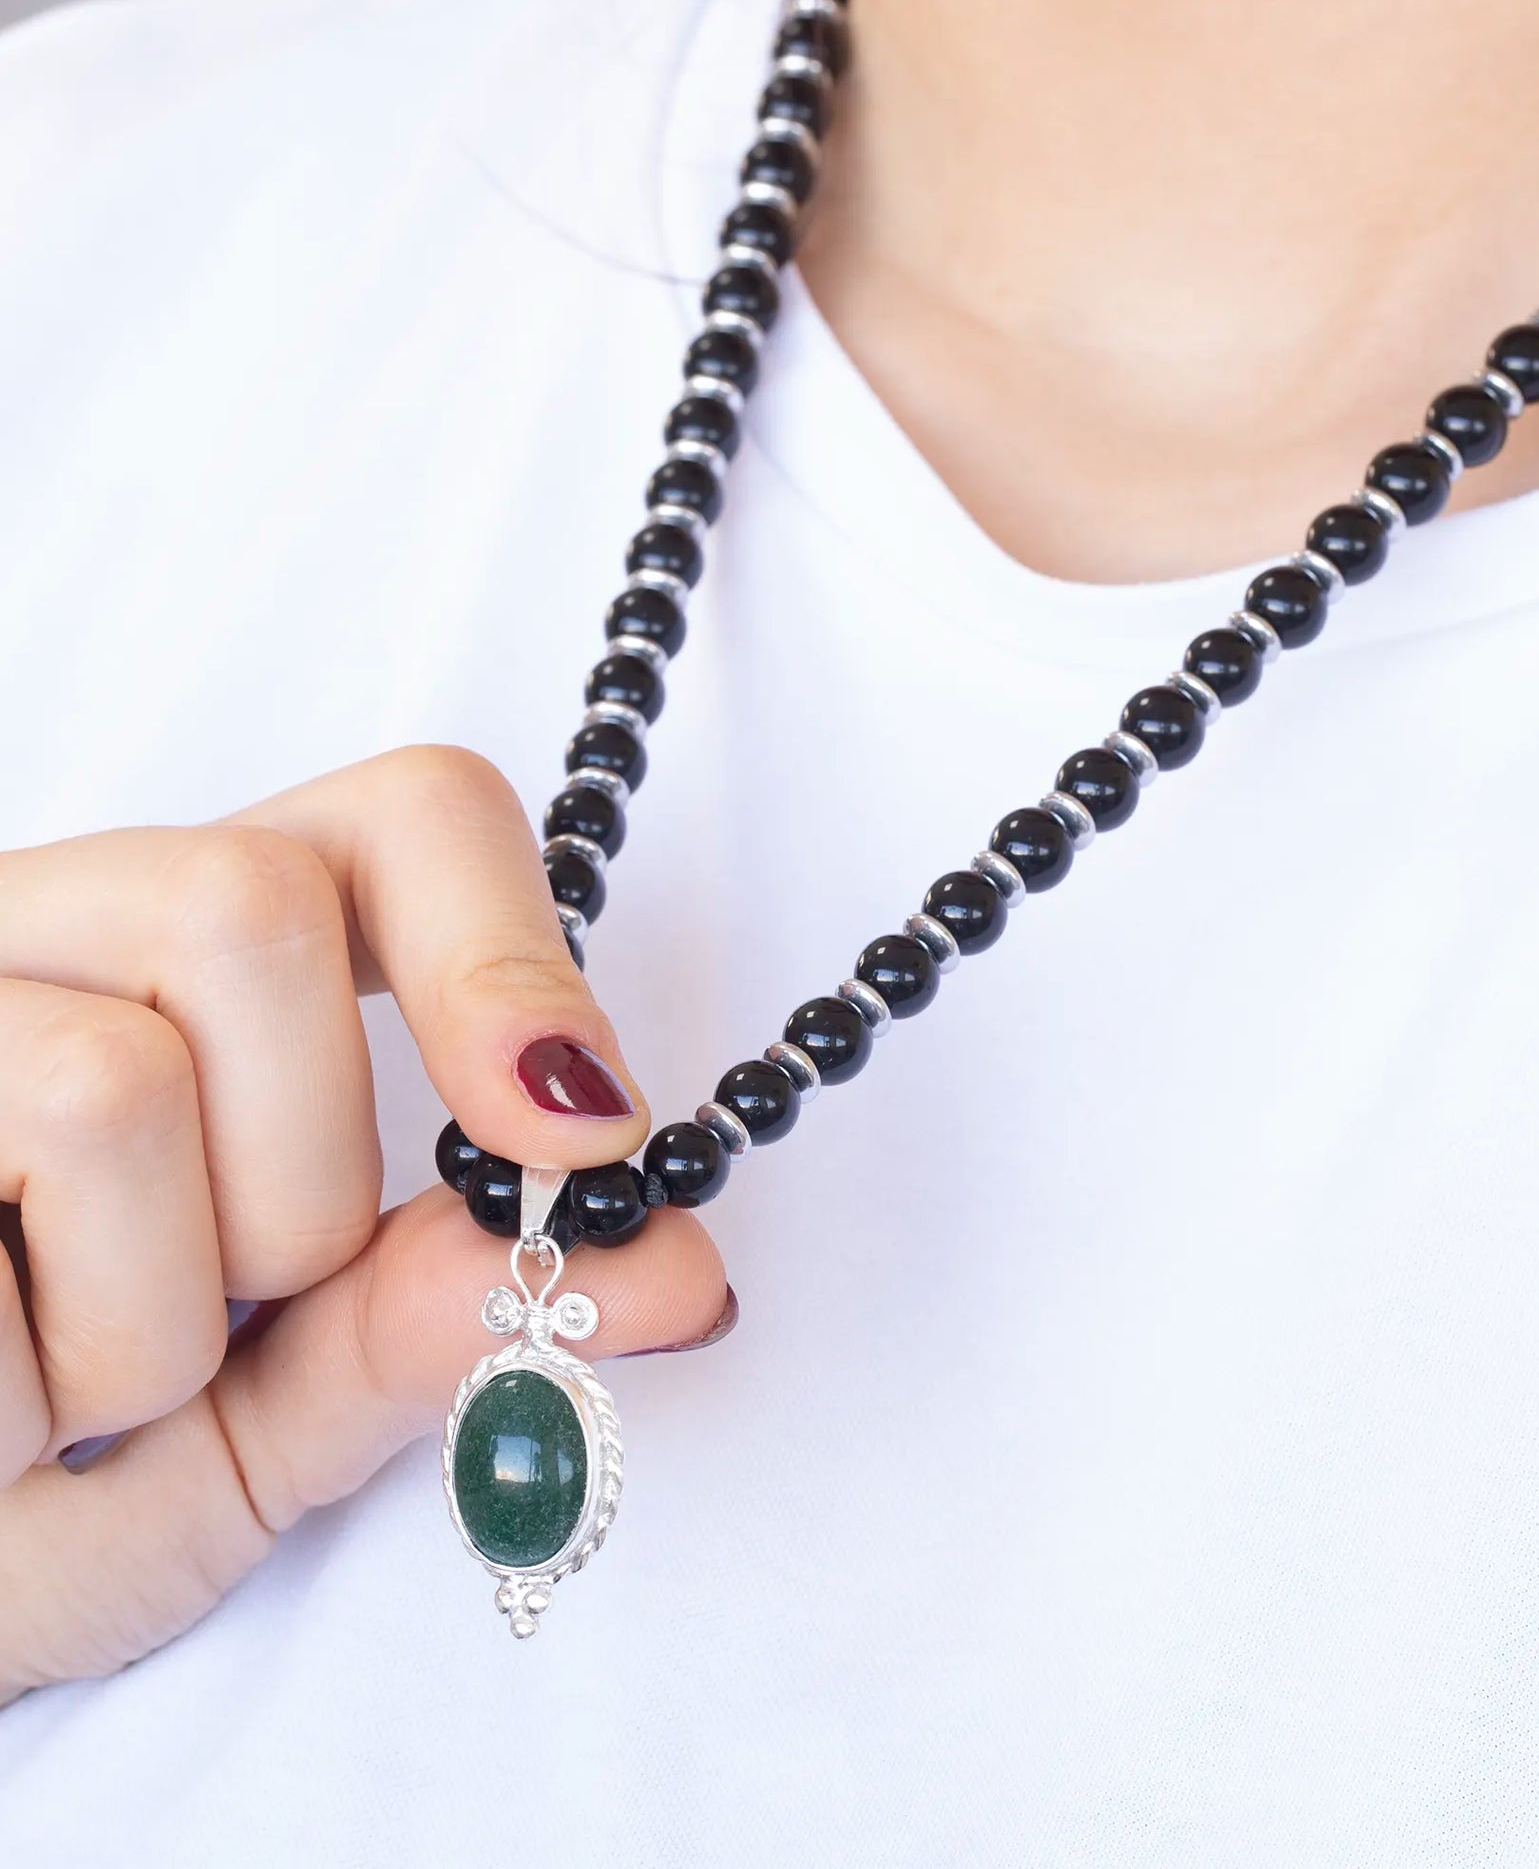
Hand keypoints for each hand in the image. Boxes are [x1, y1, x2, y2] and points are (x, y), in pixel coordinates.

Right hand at [0, 747, 727, 1701]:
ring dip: (137, 1332)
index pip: (406, 817)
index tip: (579, 1140)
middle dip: (298, 1184)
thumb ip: (434, 1333)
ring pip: (112, 1082)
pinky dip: (8, 1406)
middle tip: (223, 1326)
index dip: (507, 954)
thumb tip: (683, 1269)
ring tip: (63, 1402)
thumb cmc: (30, 1510)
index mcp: (186, 961)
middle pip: (252, 904)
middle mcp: (30, 935)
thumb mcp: (255, 1432)